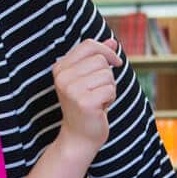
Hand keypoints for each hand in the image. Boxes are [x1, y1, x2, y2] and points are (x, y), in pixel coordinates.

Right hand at [52, 38, 122, 153]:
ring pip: (107, 74)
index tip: (116, 63)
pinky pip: (110, 89)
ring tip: (98, 100)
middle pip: (100, 60)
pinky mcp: (84, 102)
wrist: (79, 136)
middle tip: (98, 92)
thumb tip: (112, 40)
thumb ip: (98, 58)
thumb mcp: (90, 78)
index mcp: (60, 68)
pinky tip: (100, 108)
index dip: (106, 50)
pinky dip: (110, 99)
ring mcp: (71, 90)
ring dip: (109, 88)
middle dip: (107, 76)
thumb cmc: (86, 105)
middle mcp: (62, 77)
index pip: (88, 45)